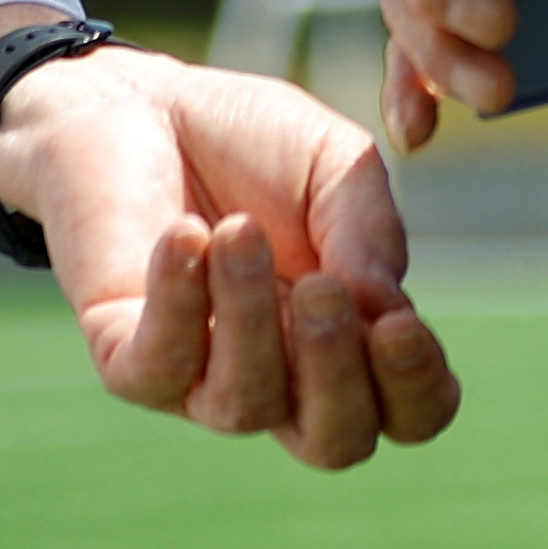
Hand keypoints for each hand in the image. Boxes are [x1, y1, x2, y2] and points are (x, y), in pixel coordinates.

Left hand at [0, 32, 461, 468]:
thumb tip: (383, 311)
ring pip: (246, 406)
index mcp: (350, 337)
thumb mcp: (336, 164)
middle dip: (338, 376)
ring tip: (238, 229)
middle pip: (335, 442)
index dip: (418, 387)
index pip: (407, 411)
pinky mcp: (129, 363)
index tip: (399, 325)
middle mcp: (283, 375)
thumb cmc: (250, 142)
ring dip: (250, 318)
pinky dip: (180, 299)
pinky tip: (186, 233)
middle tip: (319, 287)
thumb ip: (370, 230)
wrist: (137, 106)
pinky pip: (163, 366)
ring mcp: (203, 379)